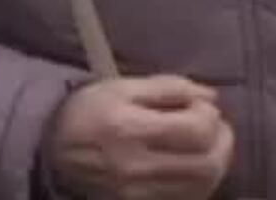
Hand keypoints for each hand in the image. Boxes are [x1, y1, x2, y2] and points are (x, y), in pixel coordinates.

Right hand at [43, 75, 233, 199]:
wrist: (53, 149)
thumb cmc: (88, 111)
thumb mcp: (120, 87)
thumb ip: (167, 87)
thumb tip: (210, 96)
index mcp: (129, 128)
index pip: (196, 130)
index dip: (209, 114)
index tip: (200, 104)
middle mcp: (137, 166)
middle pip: (207, 164)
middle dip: (223, 141)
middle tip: (215, 125)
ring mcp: (140, 192)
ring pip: (204, 185)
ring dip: (217, 162)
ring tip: (207, 143)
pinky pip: (188, 198)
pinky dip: (202, 181)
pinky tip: (194, 163)